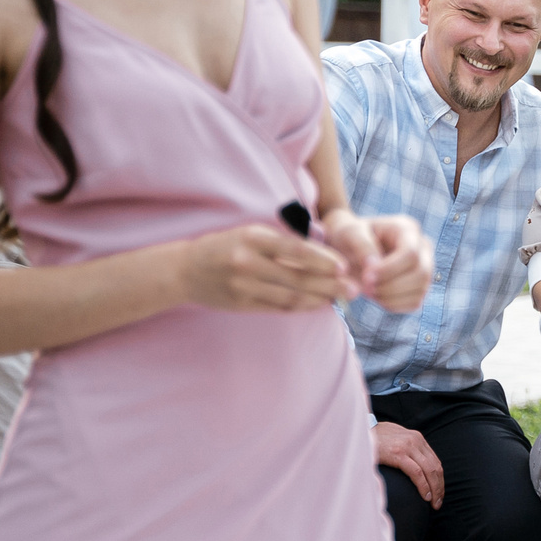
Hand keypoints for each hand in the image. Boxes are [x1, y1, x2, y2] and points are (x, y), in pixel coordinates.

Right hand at [178, 222, 351, 311]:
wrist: (185, 270)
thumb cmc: (225, 245)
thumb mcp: (249, 233)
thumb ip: (282, 239)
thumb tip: (323, 244)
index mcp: (252, 238)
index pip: (294, 250)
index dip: (322, 260)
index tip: (345, 266)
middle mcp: (247, 262)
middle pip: (297, 277)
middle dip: (330, 284)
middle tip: (355, 288)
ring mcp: (243, 286)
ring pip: (290, 296)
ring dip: (320, 298)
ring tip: (341, 298)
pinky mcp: (241, 304)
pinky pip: (278, 307)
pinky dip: (301, 306)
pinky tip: (318, 304)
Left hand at [325, 209, 432, 312]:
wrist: (349, 247)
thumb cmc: (350, 236)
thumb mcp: (349, 233)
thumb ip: (362, 246)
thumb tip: (374, 266)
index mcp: (407, 229)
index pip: (411, 253)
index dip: (390, 269)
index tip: (366, 277)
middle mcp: (422, 247)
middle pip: (421, 273)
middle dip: (391, 286)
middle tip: (365, 288)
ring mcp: (425, 267)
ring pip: (420, 290)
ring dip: (392, 297)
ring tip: (369, 292)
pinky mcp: (419, 285)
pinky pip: (415, 302)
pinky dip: (395, 305)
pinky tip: (377, 297)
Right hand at [374, 422, 443, 507]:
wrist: (359, 431)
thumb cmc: (374, 439)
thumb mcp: (395, 440)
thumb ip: (406, 450)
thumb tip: (412, 465)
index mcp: (417, 438)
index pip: (435, 461)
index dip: (439, 479)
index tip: (438, 493)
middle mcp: (416, 440)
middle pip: (435, 467)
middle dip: (439, 487)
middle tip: (438, 502)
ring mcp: (408, 446)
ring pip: (430, 470)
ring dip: (435, 489)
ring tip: (434, 503)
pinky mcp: (399, 454)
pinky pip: (417, 473)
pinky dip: (423, 486)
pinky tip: (425, 496)